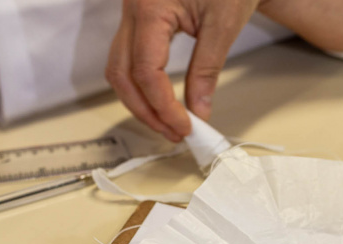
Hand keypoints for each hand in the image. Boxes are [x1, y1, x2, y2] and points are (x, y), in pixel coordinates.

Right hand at [106, 0, 262, 141]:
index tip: (184, 126)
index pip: (145, 70)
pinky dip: (141, 84)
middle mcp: (132, 9)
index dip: (162, 106)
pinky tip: (161, 100)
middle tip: (174, 132)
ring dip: (139, 101)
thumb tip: (198, 112)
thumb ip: (207, 70)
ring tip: (168, 122)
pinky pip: (127, 57)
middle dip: (144, 110)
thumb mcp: (223, 24)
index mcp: (150, 6)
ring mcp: (130, 13)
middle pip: (120, 73)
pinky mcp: (137, 19)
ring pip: (118, 68)